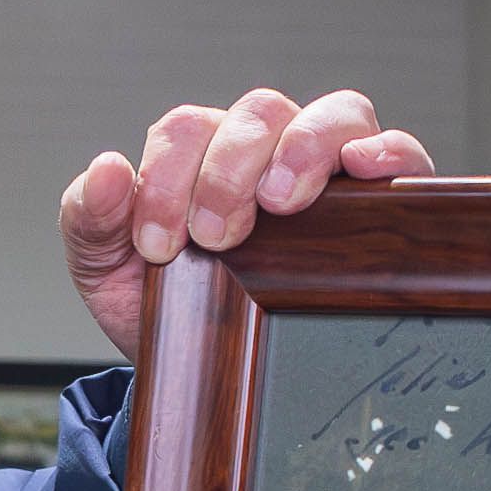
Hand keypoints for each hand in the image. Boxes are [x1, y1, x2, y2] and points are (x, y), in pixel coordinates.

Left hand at [58, 89, 432, 361]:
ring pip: (334, 114)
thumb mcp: (107, 271)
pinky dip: (389, 151)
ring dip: (305, 148)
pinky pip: (400, 153)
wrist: (212, 378)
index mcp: (201, 153)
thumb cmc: (165, 308)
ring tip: (282, 200)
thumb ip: (91, 219)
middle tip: (214, 235)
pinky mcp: (381, 201)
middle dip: (230, 170)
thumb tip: (107, 169)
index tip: (158, 245)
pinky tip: (365, 170)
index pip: (188, 129)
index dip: (167, 177)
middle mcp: (268, 148)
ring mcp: (329, 168)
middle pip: (261, 112)